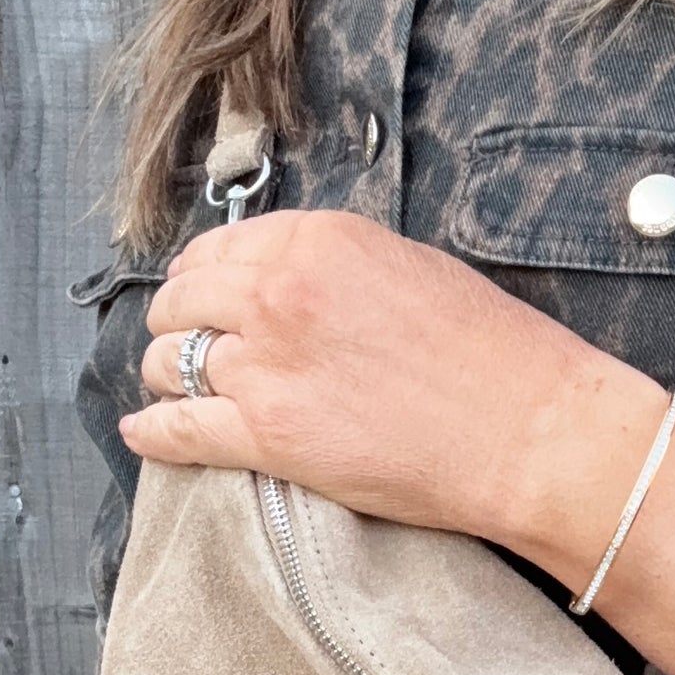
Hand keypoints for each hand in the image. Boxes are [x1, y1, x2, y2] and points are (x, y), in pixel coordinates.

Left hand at [123, 208, 662, 553]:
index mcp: (320, 239)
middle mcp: (281, 290)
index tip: (200, 297)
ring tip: (174, 393)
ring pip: (166, 363)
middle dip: (175, 325)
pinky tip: (143, 434)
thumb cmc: (496, 356)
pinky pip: (177, 430)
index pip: (220, 248)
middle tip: (182, 347)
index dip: (201, 277)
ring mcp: (268, 363)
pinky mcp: (269, 435)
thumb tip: (284, 280)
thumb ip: (337, 267)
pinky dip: (153, 435)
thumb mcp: (414, 269)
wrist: (532, 433)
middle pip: (181, 302)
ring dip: (164, 378)